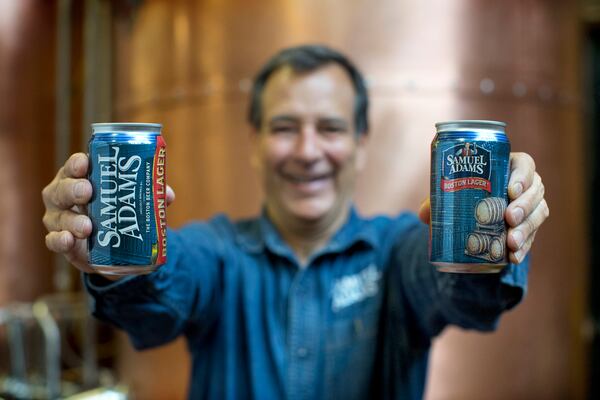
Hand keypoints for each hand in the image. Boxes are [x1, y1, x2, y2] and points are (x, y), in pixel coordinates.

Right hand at [42, 152, 175, 274]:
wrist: (112, 247)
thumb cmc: (117, 210)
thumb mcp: (133, 201)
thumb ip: (151, 196)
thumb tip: (167, 195)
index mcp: (80, 178)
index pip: (75, 166)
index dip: (77, 163)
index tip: (84, 163)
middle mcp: (64, 195)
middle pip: (62, 188)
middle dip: (73, 189)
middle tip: (88, 192)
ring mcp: (59, 218)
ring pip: (59, 216)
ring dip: (72, 220)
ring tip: (87, 226)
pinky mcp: (62, 242)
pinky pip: (55, 241)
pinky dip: (60, 240)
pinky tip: (69, 239)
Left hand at [418, 152, 549, 264]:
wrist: (471, 218)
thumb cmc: (462, 196)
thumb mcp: (450, 196)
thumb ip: (436, 201)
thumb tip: (424, 214)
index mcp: (509, 168)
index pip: (524, 165)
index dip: (522, 176)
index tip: (511, 190)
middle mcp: (525, 186)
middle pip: (535, 191)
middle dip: (525, 205)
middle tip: (509, 218)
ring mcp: (530, 207)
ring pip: (538, 213)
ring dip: (527, 229)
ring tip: (512, 242)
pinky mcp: (529, 227)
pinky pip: (533, 236)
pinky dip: (524, 248)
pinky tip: (514, 257)